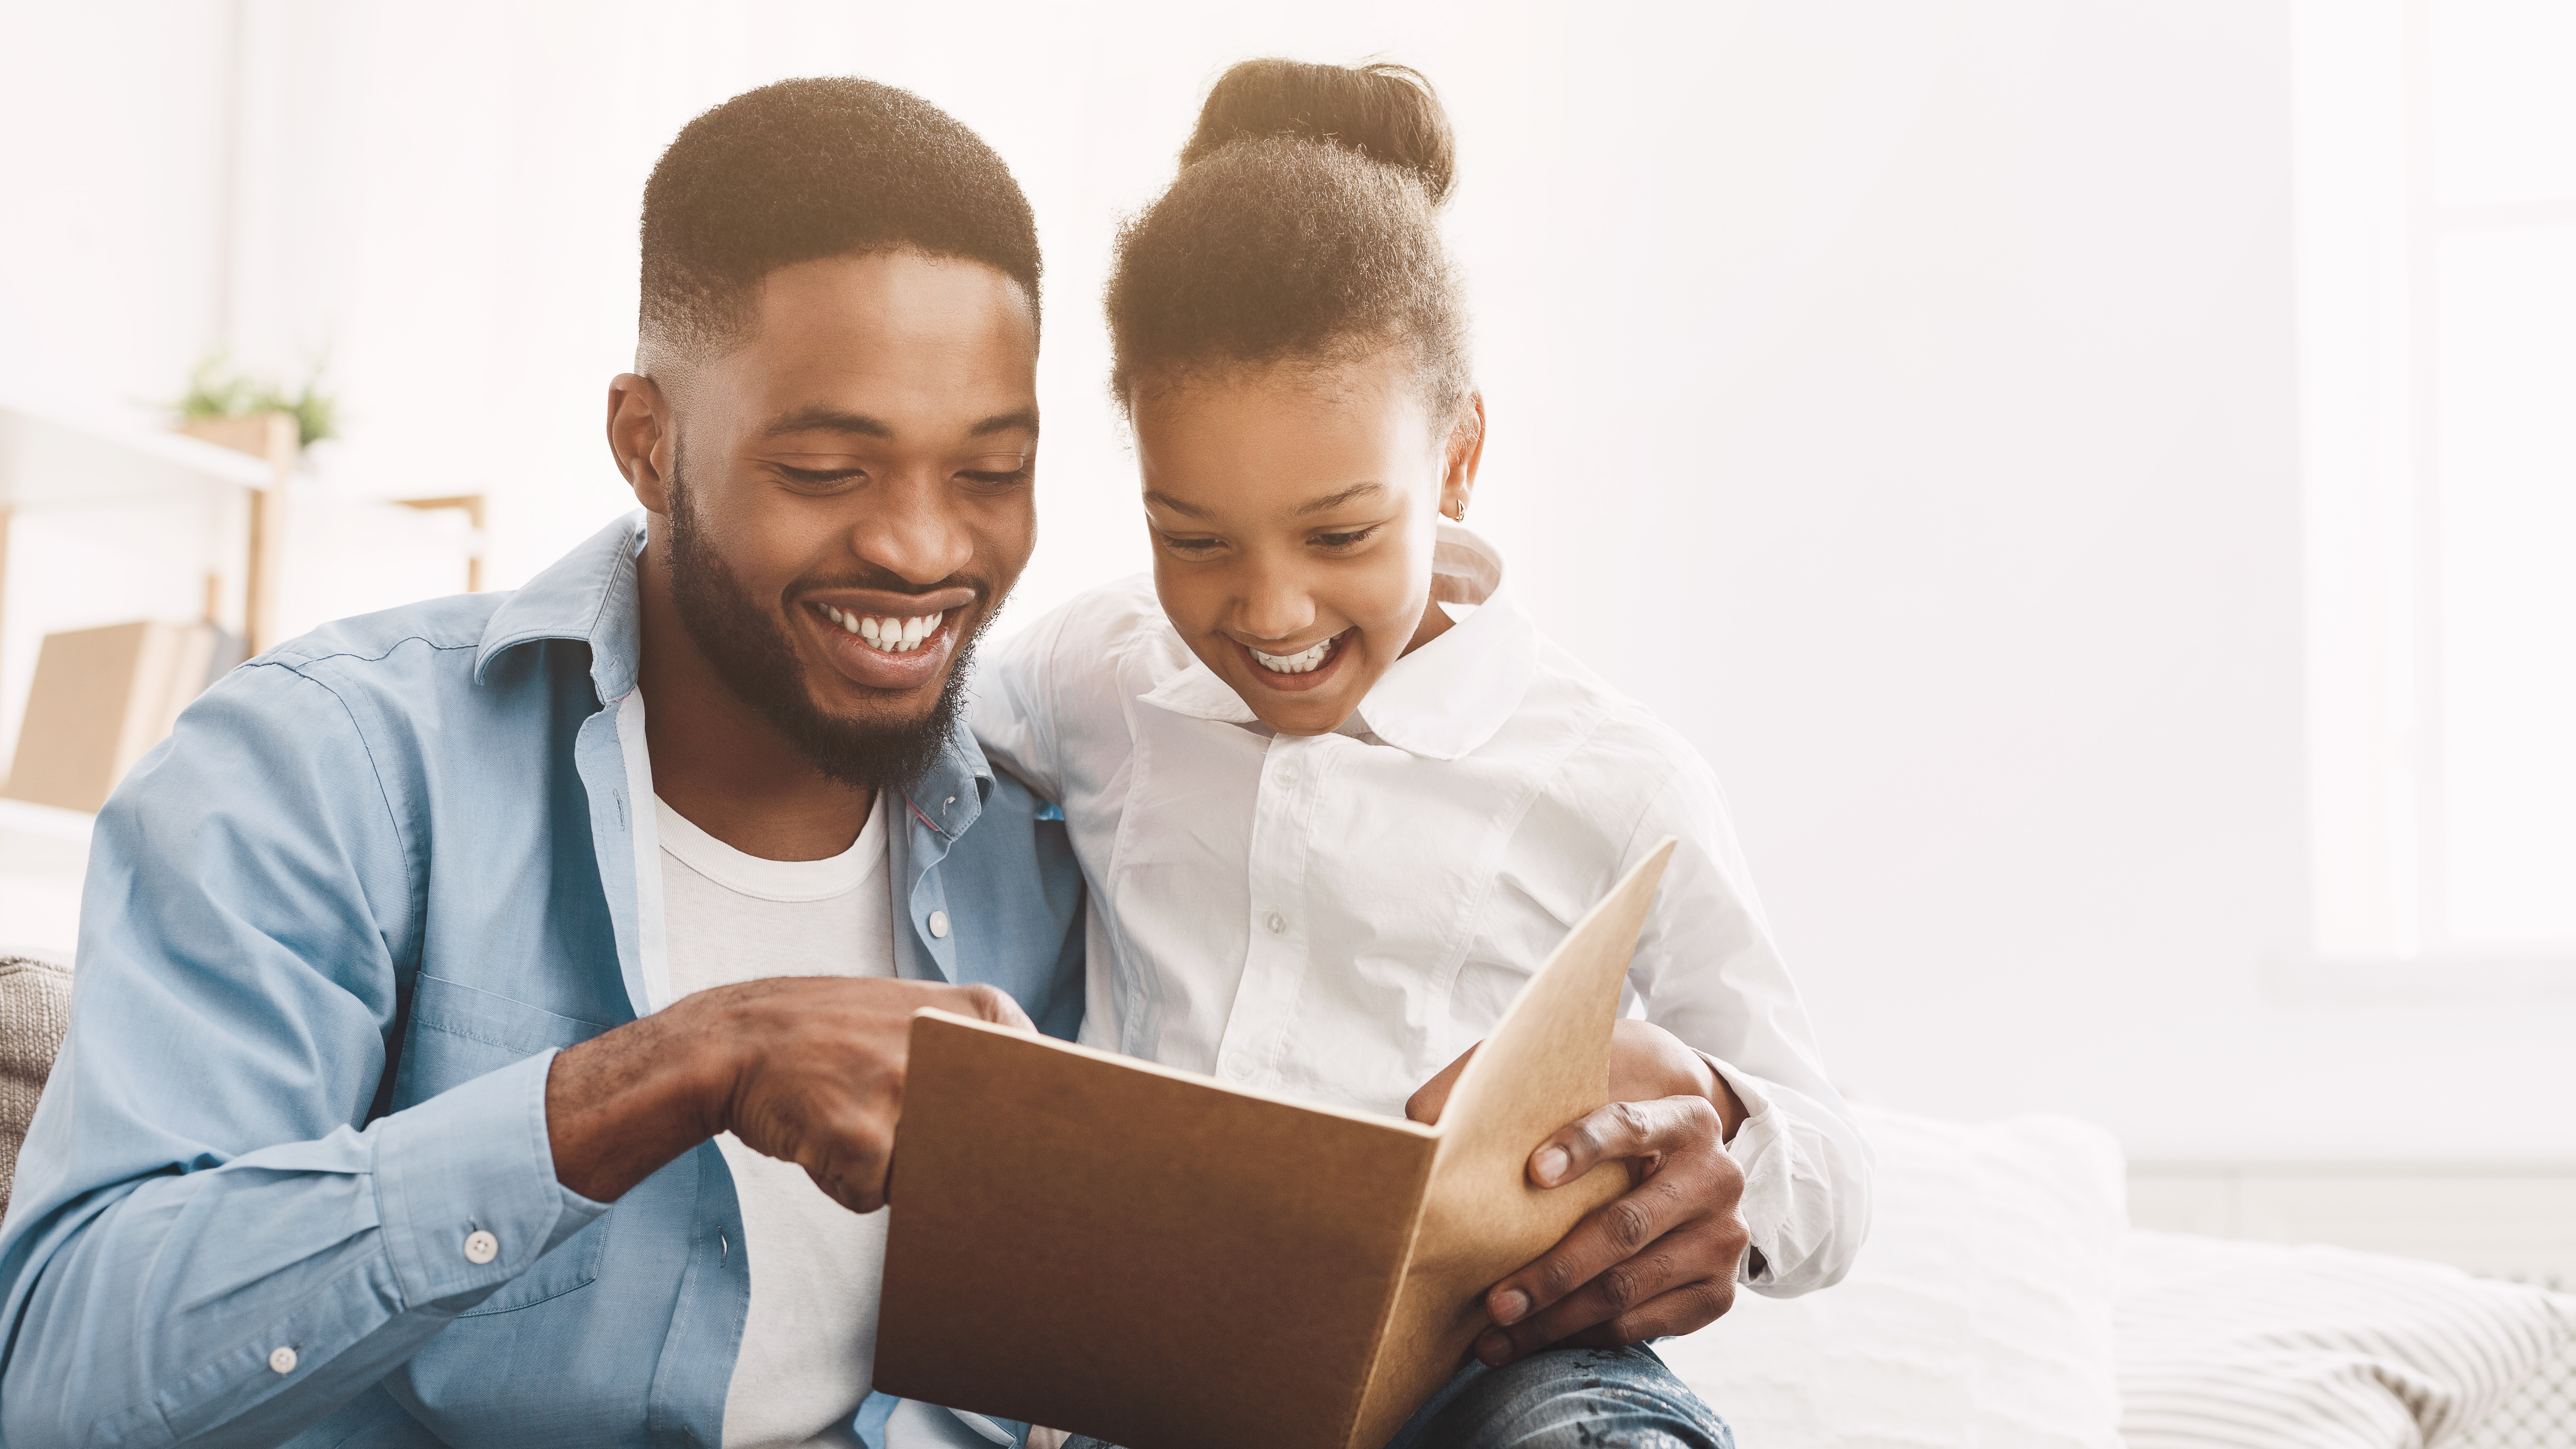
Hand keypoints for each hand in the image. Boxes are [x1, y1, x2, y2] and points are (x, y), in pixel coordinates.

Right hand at [545, 976, 1030, 1208]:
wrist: (734, 1041)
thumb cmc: (827, 1035)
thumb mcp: (914, 1015)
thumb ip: (970, 1054)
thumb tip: (1030, 1125)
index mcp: (974, 1013)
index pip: (1042, 1084)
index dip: (1023, 1124)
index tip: (1017, 1137)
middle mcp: (948, 1048)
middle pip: (985, 1142)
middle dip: (953, 1154)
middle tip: (901, 1125)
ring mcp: (906, 1093)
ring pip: (926, 1173)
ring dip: (889, 1167)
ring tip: (851, 1119)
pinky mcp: (865, 1141)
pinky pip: (874, 1194)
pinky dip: (845, 1181)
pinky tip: (820, 1138)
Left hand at [1406, 1020, 1752, 1365]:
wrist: (1694, 1179)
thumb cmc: (1616, 1141)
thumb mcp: (1588, 1101)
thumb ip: (1520, 1099)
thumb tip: (1427, 1121)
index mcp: (1686, 1118)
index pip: (1631, 1125)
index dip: (1582, 1147)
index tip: (1532, 1173)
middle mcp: (1717, 1176)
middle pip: (1622, 1228)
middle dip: (1550, 1271)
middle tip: (1493, 1300)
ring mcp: (1724, 1238)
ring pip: (1625, 1289)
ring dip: (1554, 1320)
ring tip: (1496, 1333)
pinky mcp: (1720, 1292)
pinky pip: (1641, 1325)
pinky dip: (1583, 1338)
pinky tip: (1536, 1341)